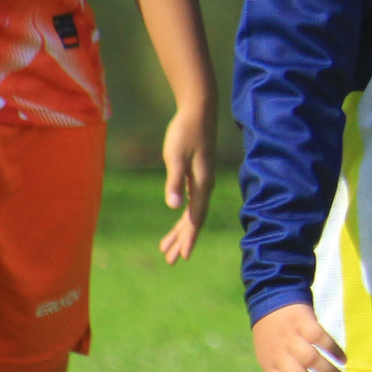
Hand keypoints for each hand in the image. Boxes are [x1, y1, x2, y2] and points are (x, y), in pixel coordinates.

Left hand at [159, 103, 216, 263]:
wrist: (198, 111)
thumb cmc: (186, 132)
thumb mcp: (176, 156)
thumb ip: (175, 182)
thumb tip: (174, 207)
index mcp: (201, 185)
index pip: (195, 218)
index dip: (189, 238)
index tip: (184, 257)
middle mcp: (204, 186)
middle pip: (193, 220)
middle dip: (182, 240)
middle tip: (171, 260)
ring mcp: (201, 181)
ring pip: (192, 212)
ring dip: (180, 230)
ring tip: (167, 248)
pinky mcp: (197, 174)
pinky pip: (190, 202)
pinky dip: (183, 215)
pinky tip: (177, 220)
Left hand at [254, 303, 348, 371]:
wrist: (270, 299)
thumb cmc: (273, 333)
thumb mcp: (269, 357)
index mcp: (269, 366)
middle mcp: (279, 354)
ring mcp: (291, 337)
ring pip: (313, 362)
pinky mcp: (303, 322)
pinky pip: (321, 339)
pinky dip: (334, 351)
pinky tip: (344, 359)